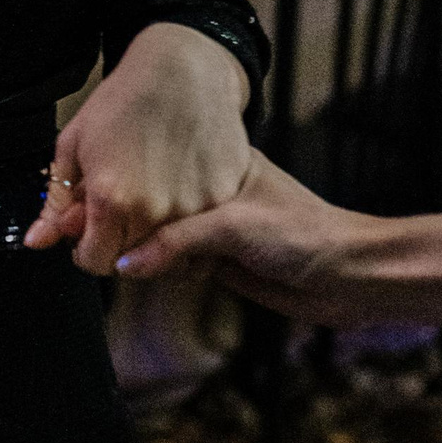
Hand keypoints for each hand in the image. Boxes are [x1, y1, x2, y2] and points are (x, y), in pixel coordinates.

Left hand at [24, 23, 251, 274]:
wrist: (183, 72)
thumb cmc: (124, 101)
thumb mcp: (73, 145)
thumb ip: (56, 201)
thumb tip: (35, 241)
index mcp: (110, 199)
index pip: (96, 262)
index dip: (86, 252)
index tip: (88, 237)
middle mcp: (153, 212)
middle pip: (132, 261)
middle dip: (117, 242)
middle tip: (117, 209)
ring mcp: (193, 208)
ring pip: (169, 251)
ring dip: (153, 234)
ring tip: (149, 194)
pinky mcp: (223, 198)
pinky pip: (201, 229)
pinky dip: (188, 218)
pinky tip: (178, 185)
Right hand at [114, 152, 363, 319]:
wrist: (350, 276)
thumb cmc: (305, 234)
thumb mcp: (231, 227)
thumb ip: (176, 242)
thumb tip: (128, 261)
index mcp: (222, 167)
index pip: (162, 173)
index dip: (129, 189)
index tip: (91, 205)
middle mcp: (218, 196)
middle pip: (159, 207)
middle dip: (132, 223)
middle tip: (96, 237)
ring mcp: (221, 230)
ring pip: (167, 240)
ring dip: (149, 252)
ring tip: (121, 258)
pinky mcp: (226, 263)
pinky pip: (182, 266)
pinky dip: (166, 272)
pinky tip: (151, 275)